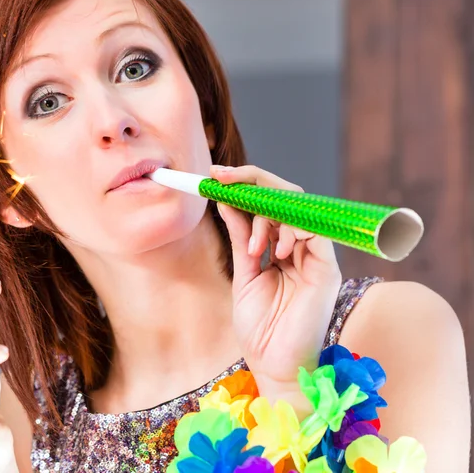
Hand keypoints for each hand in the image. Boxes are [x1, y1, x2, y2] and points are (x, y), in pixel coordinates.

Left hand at [211, 165, 341, 405]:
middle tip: (222, 179)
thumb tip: (226, 200)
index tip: (215, 176)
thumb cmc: (260, 327)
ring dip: (266, 214)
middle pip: (286, 196)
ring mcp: (315, 256)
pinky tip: (271, 249)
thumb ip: (241, 237)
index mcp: (283, 247)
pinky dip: (290, 229)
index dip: (246, 184)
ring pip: (298, 207)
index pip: (271, 202)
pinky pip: (315, 231)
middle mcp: (302, 246)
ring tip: (254, 248)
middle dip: (253, 181)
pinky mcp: (326, 269)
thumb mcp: (244, 273)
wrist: (273, 366)